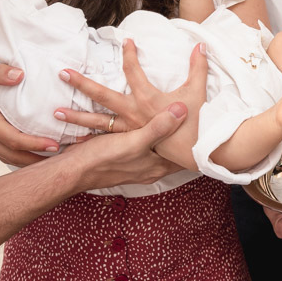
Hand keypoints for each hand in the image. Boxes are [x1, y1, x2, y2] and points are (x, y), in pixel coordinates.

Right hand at [0, 56, 56, 164]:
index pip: (14, 139)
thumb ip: (2, 73)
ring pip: (4, 156)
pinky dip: (15, 155)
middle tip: (59, 160)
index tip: (55, 145)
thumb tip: (21, 75)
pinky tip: (28, 153)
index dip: (35, 144)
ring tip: (47, 161)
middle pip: (11, 155)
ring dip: (25, 161)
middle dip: (35, 160)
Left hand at [56, 40, 207, 136]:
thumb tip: (201, 45)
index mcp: (147, 99)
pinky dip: (90, 139)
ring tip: (56, 113)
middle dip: (82, 84)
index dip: (129, 54)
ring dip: (76, 117)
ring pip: (97, 122)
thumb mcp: (197, 90)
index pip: (133, 70)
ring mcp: (129, 129)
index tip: (126, 41)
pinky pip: (105, 139)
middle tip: (63, 73)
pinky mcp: (130, 142)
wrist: (196, 152)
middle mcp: (133, 113)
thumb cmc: (197, 121)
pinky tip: (74, 140)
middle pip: (102, 96)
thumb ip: (198, 66)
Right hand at [66, 102, 189, 190]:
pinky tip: (146, 122)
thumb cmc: (104, 159)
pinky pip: (143, 144)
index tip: (207, 127)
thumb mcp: (135, 141)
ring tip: (174, 117)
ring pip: (158, 147)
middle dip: (182, 135)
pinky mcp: (124, 158)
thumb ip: (159, 126)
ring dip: (163, 133)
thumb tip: (183, 109)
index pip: (185, 156)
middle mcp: (150, 167)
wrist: (73, 170)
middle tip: (195, 118)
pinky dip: (146, 133)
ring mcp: (137, 165)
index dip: (196, 142)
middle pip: (173, 150)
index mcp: (157, 166)